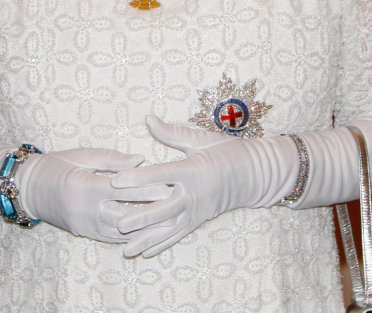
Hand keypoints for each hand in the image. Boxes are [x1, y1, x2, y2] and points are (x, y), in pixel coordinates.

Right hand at [0, 118, 167, 243]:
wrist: (26, 187)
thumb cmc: (54, 164)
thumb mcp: (81, 155)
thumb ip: (112, 158)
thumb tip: (140, 159)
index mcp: (85, 185)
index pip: (123, 189)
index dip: (147, 188)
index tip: (169, 184)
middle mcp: (86, 209)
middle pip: (127, 213)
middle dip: (152, 210)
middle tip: (176, 204)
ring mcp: (84, 224)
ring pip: (121, 230)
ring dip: (144, 227)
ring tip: (167, 221)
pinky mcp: (83, 233)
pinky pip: (111, 237)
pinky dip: (129, 235)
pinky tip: (146, 231)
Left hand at [110, 115, 295, 257]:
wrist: (255, 175)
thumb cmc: (227, 152)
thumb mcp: (201, 139)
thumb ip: (173, 132)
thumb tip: (148, 118)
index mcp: (193, 171)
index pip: (161, 175)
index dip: (138, 177)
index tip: (116, 180)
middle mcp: (194, 194)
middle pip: (164, 208)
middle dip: (142, 217)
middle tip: (118, 223)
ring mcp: (197, 211)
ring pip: (169, 228)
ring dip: (148, 239)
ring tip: (126, 249)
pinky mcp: (198, 220)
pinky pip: (178, 235)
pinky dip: (162, 245)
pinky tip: (145, 253)